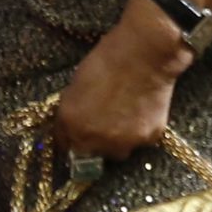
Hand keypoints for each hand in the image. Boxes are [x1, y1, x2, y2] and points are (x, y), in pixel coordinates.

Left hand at [56, 0, 190, 160]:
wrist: (143, 56)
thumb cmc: (104, 62)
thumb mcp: (75, 87)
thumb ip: (73, 112)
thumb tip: (72, 124)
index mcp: (70, 123)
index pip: (63, 146)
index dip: (69, 139)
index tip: (74, 136)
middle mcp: (93, 140)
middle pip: (89, 155)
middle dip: (91, 144)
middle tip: (100, 126)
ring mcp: (122, 143)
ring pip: (116, 153)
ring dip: (116, 142)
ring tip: (122, 118)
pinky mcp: (147, 140)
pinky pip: (139, 143)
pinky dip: (138, 132)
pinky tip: (140, 112)